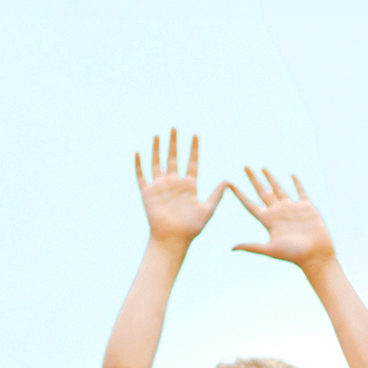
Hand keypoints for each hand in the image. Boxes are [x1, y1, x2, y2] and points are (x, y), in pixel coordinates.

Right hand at [135, 129, 226, 243]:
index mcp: (190, 186)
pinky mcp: (148, 193)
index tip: (195, 135)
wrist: (173, 239)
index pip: (191, 162)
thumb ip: (217, 194)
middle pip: (174, 158)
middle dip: (174, 143)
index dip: (193, 149)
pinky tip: (139, 152)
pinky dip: (139, 164)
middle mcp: (174, 183)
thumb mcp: (207, 209)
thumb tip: (228, 180)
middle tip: (175, 128)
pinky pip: (142, 176)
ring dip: (157, 149)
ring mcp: (160, 187)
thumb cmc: (192, 228)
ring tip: (158, 135)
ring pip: (157, 163)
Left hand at [229, 169, 337, 275]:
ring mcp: (292, 209)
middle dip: (254, 179)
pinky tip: (292, 175)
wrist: (315, 255)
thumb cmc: (293, 255)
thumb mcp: (270, 249)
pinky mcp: (306, 208)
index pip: (250, 204)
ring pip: (279, 189)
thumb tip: (232, 248)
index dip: (239, 194)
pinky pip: (300, 192)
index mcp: (268, 220)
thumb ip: (252, 246)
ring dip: (271, 179)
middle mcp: (278, 213)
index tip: (229, 183)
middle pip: (262, 192)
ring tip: (263, 168)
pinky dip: (297, 183)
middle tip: (246, 167)